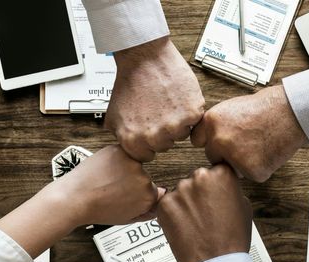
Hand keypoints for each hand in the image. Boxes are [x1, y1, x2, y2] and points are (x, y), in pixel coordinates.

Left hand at [41, 145, 163, 225]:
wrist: (74, 198)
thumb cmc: (96, 210)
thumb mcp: (126, 218)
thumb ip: (146, 211)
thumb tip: (157, 201)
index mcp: (148, 197)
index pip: (153, 192)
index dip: (138, 194)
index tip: (128, 196)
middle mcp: (144, 178)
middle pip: (144, 177)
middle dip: (132, 181)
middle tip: (114, 189)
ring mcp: (132, 163)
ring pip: (133, 164)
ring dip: (124, 169)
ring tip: (107, 180)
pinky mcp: (119, 151)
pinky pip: (123, 153)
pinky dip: (115, 159)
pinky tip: (104, 171)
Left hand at [107, 37, 204, 161]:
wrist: (145, 58)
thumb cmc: (130, 82)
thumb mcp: (113, 115)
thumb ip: (121, 137)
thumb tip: (129, 149)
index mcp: (133, 141)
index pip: (146, 156)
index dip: (147, 142)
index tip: (148, 129)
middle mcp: (154, 137)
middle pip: (164, 146)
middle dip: (162, 132)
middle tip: (157, 111)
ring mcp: (174, 126)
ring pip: (180, 135)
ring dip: (177, 122)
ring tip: (167, 103)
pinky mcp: (191, 113)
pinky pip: (194, 121)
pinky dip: (189, 111)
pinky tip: (177, 98)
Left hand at [156, 164, 251, 261]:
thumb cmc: (232, 238)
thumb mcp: (244, 206)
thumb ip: (230, 189)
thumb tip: (222, 186)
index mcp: (221, 174)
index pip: (215, 170)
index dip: (215, 184)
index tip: (215, 194)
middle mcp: (199, 177)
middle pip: (196, 179)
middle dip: (199, 193)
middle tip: (205, 212)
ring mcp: (180, 190)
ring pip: (181, 191)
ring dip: (185, 203)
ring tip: (195, 222)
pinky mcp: (164, 204)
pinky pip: (167, 203)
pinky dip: (173, 213)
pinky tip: (184, 226)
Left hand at [191, 85, 308, 181]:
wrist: (290, 112)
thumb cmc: (265, 108)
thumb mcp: (230, 108)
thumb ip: (216, 126)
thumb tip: (206, 140)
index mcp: (211, 122)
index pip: (197, 141)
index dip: (210, 141)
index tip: (218, 141)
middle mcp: (219, 140)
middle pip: (212, 156)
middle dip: (225, 153)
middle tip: (245, 142)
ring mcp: (234, 157)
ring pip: (231, 168)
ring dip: (241, 162)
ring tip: (258, 144)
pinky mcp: (251, 170)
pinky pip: (250, 175)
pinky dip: (259, 167)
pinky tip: (267, 152)